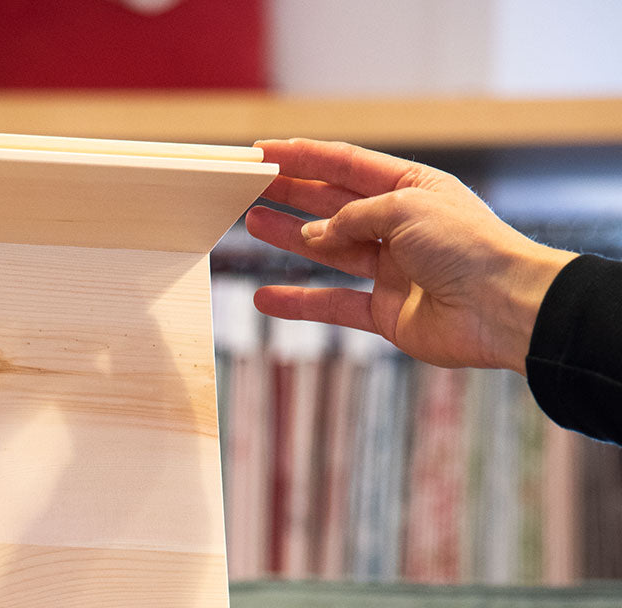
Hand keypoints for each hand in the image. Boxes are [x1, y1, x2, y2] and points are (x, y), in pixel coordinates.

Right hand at [244, 139, 574, 373]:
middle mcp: (401, 226)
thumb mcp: (406, 208)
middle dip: (291, 192)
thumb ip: (353, 217)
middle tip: (248, 185)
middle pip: (334, 204)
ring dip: (290, 236)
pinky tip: (266, 298)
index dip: (304, 157)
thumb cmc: (467, 246)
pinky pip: (333, 305)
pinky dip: (299, 303)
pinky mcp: (386, 312)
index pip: (347, 166)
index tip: (263, 152)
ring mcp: (392, 270)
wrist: (501, 307)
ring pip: (329, 250)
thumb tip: (315, 232)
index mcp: (413, 188)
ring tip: (251, 223)